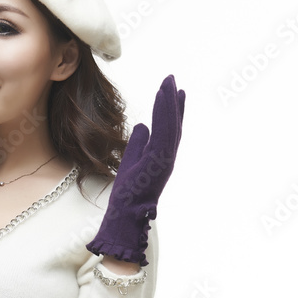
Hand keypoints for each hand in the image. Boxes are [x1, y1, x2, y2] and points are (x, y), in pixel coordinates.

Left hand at [85, 75, 184, 265]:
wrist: (124, 217)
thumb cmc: (126, 196)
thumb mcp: (130, 162)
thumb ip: (137, 144)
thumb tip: (141, 125)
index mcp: (159, 158)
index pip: (167, 130)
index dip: (171, 111)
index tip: (174, 92)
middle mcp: (165, 158)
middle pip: (173, 125)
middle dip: (173, 102)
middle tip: (173, 80)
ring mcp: (164, 160)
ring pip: (171, 125)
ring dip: (169, 102)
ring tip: (169, 82)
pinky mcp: (159, 161)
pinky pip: (164, 131)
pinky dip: (164, 112)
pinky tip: (163, 96)